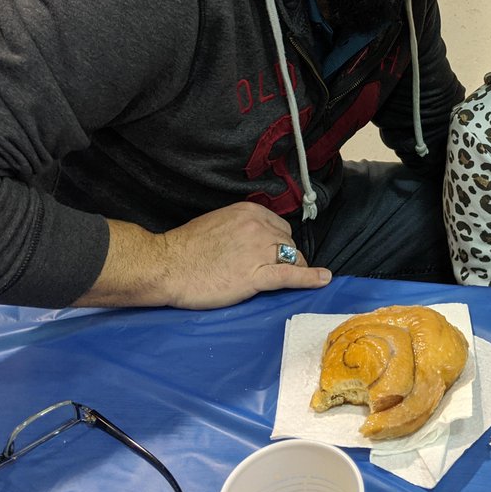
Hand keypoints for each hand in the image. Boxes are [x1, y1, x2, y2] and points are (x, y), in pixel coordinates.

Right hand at [163, 202, 329, 307]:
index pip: (280, 226)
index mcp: (248, 212)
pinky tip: (323, 279)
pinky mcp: (257, 275)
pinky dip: (310, 278)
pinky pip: (291, 275)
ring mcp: (259, 250)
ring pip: (292, 258)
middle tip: (271, 271)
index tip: (274, 254)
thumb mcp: (218, 223)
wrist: (166, 265)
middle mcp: (258, 227)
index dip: (279, 243)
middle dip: (285, 257)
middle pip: (288, 243)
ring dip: (293, 269)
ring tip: (289, 279)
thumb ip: (241, 228)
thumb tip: (255, 240)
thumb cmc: (186, 248)